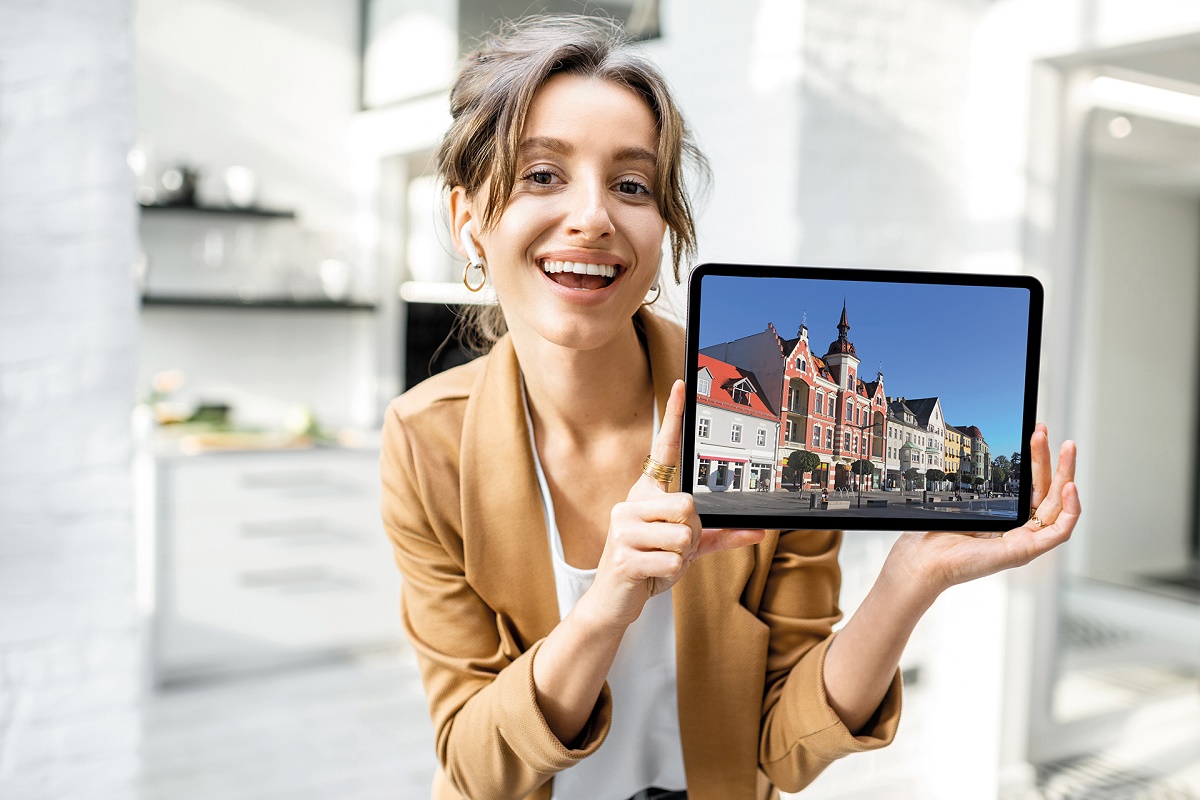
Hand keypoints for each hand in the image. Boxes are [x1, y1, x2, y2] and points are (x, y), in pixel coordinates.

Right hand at [584, 379, 765, 630]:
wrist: (612, 601)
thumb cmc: (649, 566)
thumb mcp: (686, 549)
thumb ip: (720, 537)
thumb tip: (759, 531)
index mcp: (645, 494)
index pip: (662, 449)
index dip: (672, 417)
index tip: (681, 384)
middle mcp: (630, 503)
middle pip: (688, 504)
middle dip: (692, 534)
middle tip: (673, 548)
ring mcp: (623, 528)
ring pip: (684, 534)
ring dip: (681, 556)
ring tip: (660, 561)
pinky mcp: (623, 555)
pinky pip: (673, 560)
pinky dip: (670, 573)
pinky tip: (650, 575)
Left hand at [887, 423, 1079, 596]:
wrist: (927, 559)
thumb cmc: (939, 536)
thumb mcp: (965, 502)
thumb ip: (982, 485)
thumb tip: (983, 453)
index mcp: (1009, 518)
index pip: (1033, 486)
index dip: (1037, 460)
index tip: (1036, 434)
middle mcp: (1020, 529)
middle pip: (1047, 490)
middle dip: (1052, 458)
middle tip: (1049, 432)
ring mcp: (1025, 540)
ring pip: (1058, 506)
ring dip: (1067, 474)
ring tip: (1067, 448)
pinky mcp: (1025, 551)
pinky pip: (1060, 532)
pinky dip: (1070, 510)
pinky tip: (1069, 487)